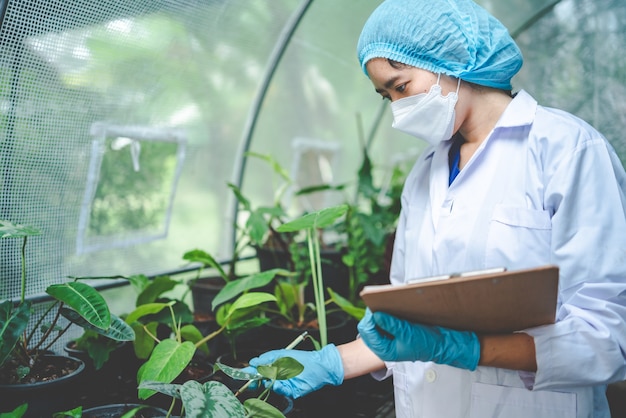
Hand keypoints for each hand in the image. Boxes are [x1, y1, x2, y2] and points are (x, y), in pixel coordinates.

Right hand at [248, 344, 343, 398]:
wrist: (317, 365)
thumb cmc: (300, 358)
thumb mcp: (281, 354)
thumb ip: (266, 358)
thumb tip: (252, 362)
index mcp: (273, 366)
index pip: (257, 371)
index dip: (249, 373)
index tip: (240, 374)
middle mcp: (276, 376)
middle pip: (261, 381)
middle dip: (254, 381)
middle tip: (251, 380)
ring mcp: (283, 384)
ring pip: (270, 386)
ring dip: (267, 382)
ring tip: (269, 377)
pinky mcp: (290, 391)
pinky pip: (281, 391)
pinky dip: (278, 387)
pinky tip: (278, 383)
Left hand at [357, 309, 479, 369]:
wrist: (441, 344)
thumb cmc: (426, 343)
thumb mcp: (408, 333)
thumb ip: (392, 325)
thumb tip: (376, 315)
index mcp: (384, 350)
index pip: (367, 332)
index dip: (369, 319)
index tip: (375, 307)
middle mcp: (383, 345)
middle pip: (368, 327)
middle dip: (372, 315)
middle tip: (379, 302)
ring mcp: (388, 338)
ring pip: (374, 322)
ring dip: (378, 313)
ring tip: (384, 304)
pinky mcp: (394, 331)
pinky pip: (384, 320)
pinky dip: (385, 314)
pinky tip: (390, 307)